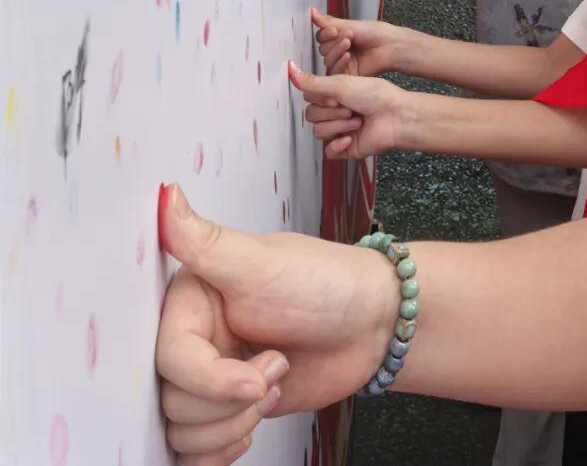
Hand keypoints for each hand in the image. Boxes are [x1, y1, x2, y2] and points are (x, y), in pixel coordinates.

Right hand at [155, 185, 397, 459]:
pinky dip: (219, 451)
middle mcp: (194, 337)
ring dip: (231, 426)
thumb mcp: (262, 262)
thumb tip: (166, 195)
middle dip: (227, 404)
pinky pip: (193, 449)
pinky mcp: (227, 408)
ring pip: (180, 429)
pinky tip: (251, 430)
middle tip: (274, 374)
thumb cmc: (324, 282)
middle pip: (171, 399)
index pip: (168, 358)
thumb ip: (205, 241)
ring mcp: (210, 375)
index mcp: (190, 299)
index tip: (257, 379)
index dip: (210, 379)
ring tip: (272, 390)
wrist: (372, 323)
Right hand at [289, 61, 412, 159]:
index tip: (337, 97)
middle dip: (332, 113)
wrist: (395, 115)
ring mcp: (340, 130)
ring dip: (339, 126)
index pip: (310, 99)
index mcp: (334, 94)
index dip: (321, 100)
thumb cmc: (374, 94)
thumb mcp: (341, 83)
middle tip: (351, 109)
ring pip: (319, 132)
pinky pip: (328, 151)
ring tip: (357, 121)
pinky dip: (337, 145)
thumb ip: (313, 81)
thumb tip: (290, 68)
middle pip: (312, 117)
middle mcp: (335, 112)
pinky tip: (348, 139)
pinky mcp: (346, 147)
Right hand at [311, 7, 404, 76]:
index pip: (321, 38)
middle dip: (334, 41)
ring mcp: (343, 63)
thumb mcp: (350, 25)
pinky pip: (335, 72)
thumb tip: (312, 11)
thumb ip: (328, 22)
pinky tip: (348, 55)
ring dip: (337, 50)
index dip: (325, 34)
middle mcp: (339, 50)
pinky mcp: (347, 75)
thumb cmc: (375, 33)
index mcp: (339, 37)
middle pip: (323, 49)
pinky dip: (339, 62)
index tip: (334, 30)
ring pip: (327, 60)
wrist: (390, 46)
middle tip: (348, 36)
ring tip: (349, 43)